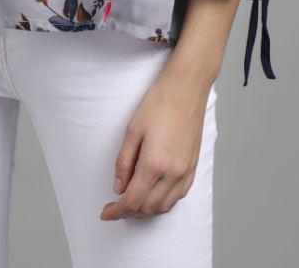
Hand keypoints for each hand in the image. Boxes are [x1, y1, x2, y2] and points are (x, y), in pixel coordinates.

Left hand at [100, 67, 212, 220]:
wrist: (187, 87)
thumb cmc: (160, 102)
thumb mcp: (132, 130)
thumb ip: (124, 162)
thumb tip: (118, 187)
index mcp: (154, 164)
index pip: (132, 201)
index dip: (116, 211)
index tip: (105, 212)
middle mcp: (172, 173)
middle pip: (148, 208)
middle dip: (128, 212)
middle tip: (114, 206)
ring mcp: (185, 171)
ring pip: (164, 206)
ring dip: (146, 210)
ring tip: (131, 201)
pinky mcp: (193, 166)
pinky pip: (178, 196)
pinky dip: (163, 202)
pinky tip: (153, 194)